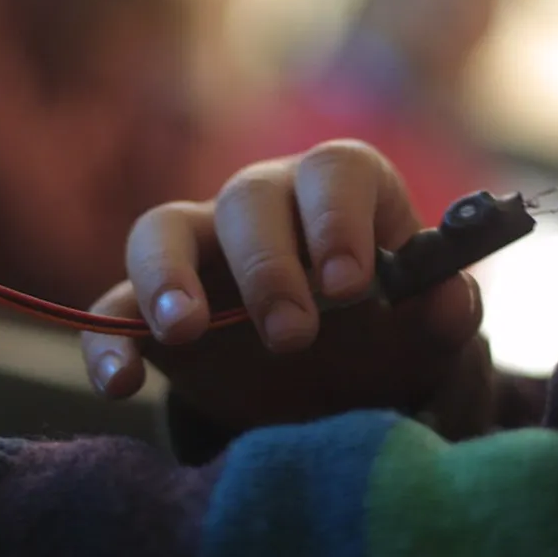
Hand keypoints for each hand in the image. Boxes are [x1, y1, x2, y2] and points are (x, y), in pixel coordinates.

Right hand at [81, 141, 497, 438]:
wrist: (332, 382)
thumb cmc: (381, 338)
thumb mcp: (422, 335)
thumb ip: (444, 314)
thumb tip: (450, 300)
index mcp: (338, 193)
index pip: (334, 172)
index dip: (338, 220)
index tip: (352, 285)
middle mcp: (264, 205)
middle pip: (249, 199)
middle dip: (269, 267)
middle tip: (293, 338)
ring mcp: (199, 251)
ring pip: (162, 229)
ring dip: (168, 275)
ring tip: (184, 330)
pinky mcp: (150, 305)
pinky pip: (114, 303)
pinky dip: (107, 337)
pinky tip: (120, 384)